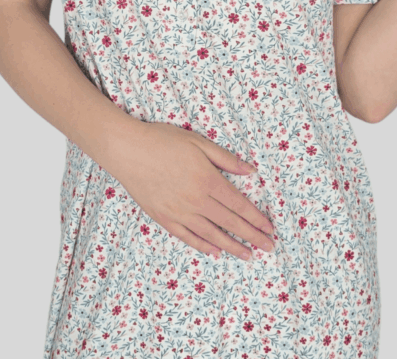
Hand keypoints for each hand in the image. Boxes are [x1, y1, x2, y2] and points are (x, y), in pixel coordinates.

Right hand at [114, 121, 274, 260]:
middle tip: (268, 247)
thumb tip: (250, 171)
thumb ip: (226, 159)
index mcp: (208, 180)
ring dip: (232, 246)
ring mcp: (179, 212)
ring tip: (247, 255)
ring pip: (212, 234)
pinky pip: (188, 237)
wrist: (127, 150)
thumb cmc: (163, 141)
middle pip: (230, 223)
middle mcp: (196, 200)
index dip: (256, 218)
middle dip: (252, 236)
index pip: (239, 205)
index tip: (269, 228)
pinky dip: (204, 246)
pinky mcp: (164, 218)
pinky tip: (215, 251)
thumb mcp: (199, 143)